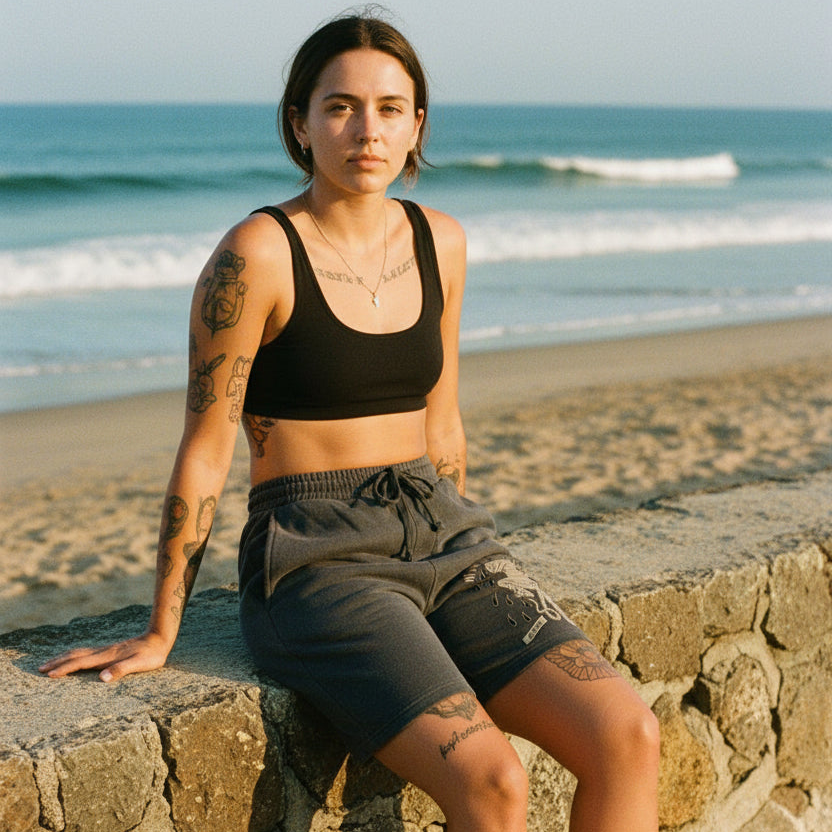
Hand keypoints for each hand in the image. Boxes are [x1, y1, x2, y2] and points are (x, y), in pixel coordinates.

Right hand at [38, 631, 171, 682]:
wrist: (159, 637)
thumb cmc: (151, 654)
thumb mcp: (140, 664)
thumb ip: (122, 670)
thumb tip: (102, 678)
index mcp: (107, 657)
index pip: (81, 663)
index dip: (64, 669)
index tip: (48, 675)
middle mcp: (103, 651)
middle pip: (75, 656)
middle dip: (57, 662)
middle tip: (39, 669)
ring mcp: (106, 649)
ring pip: (79, 652)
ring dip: (63, 657)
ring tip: (50, 663)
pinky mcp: (110, 650)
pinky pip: (86, 652)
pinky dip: (74, 655)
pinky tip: (74, 658)